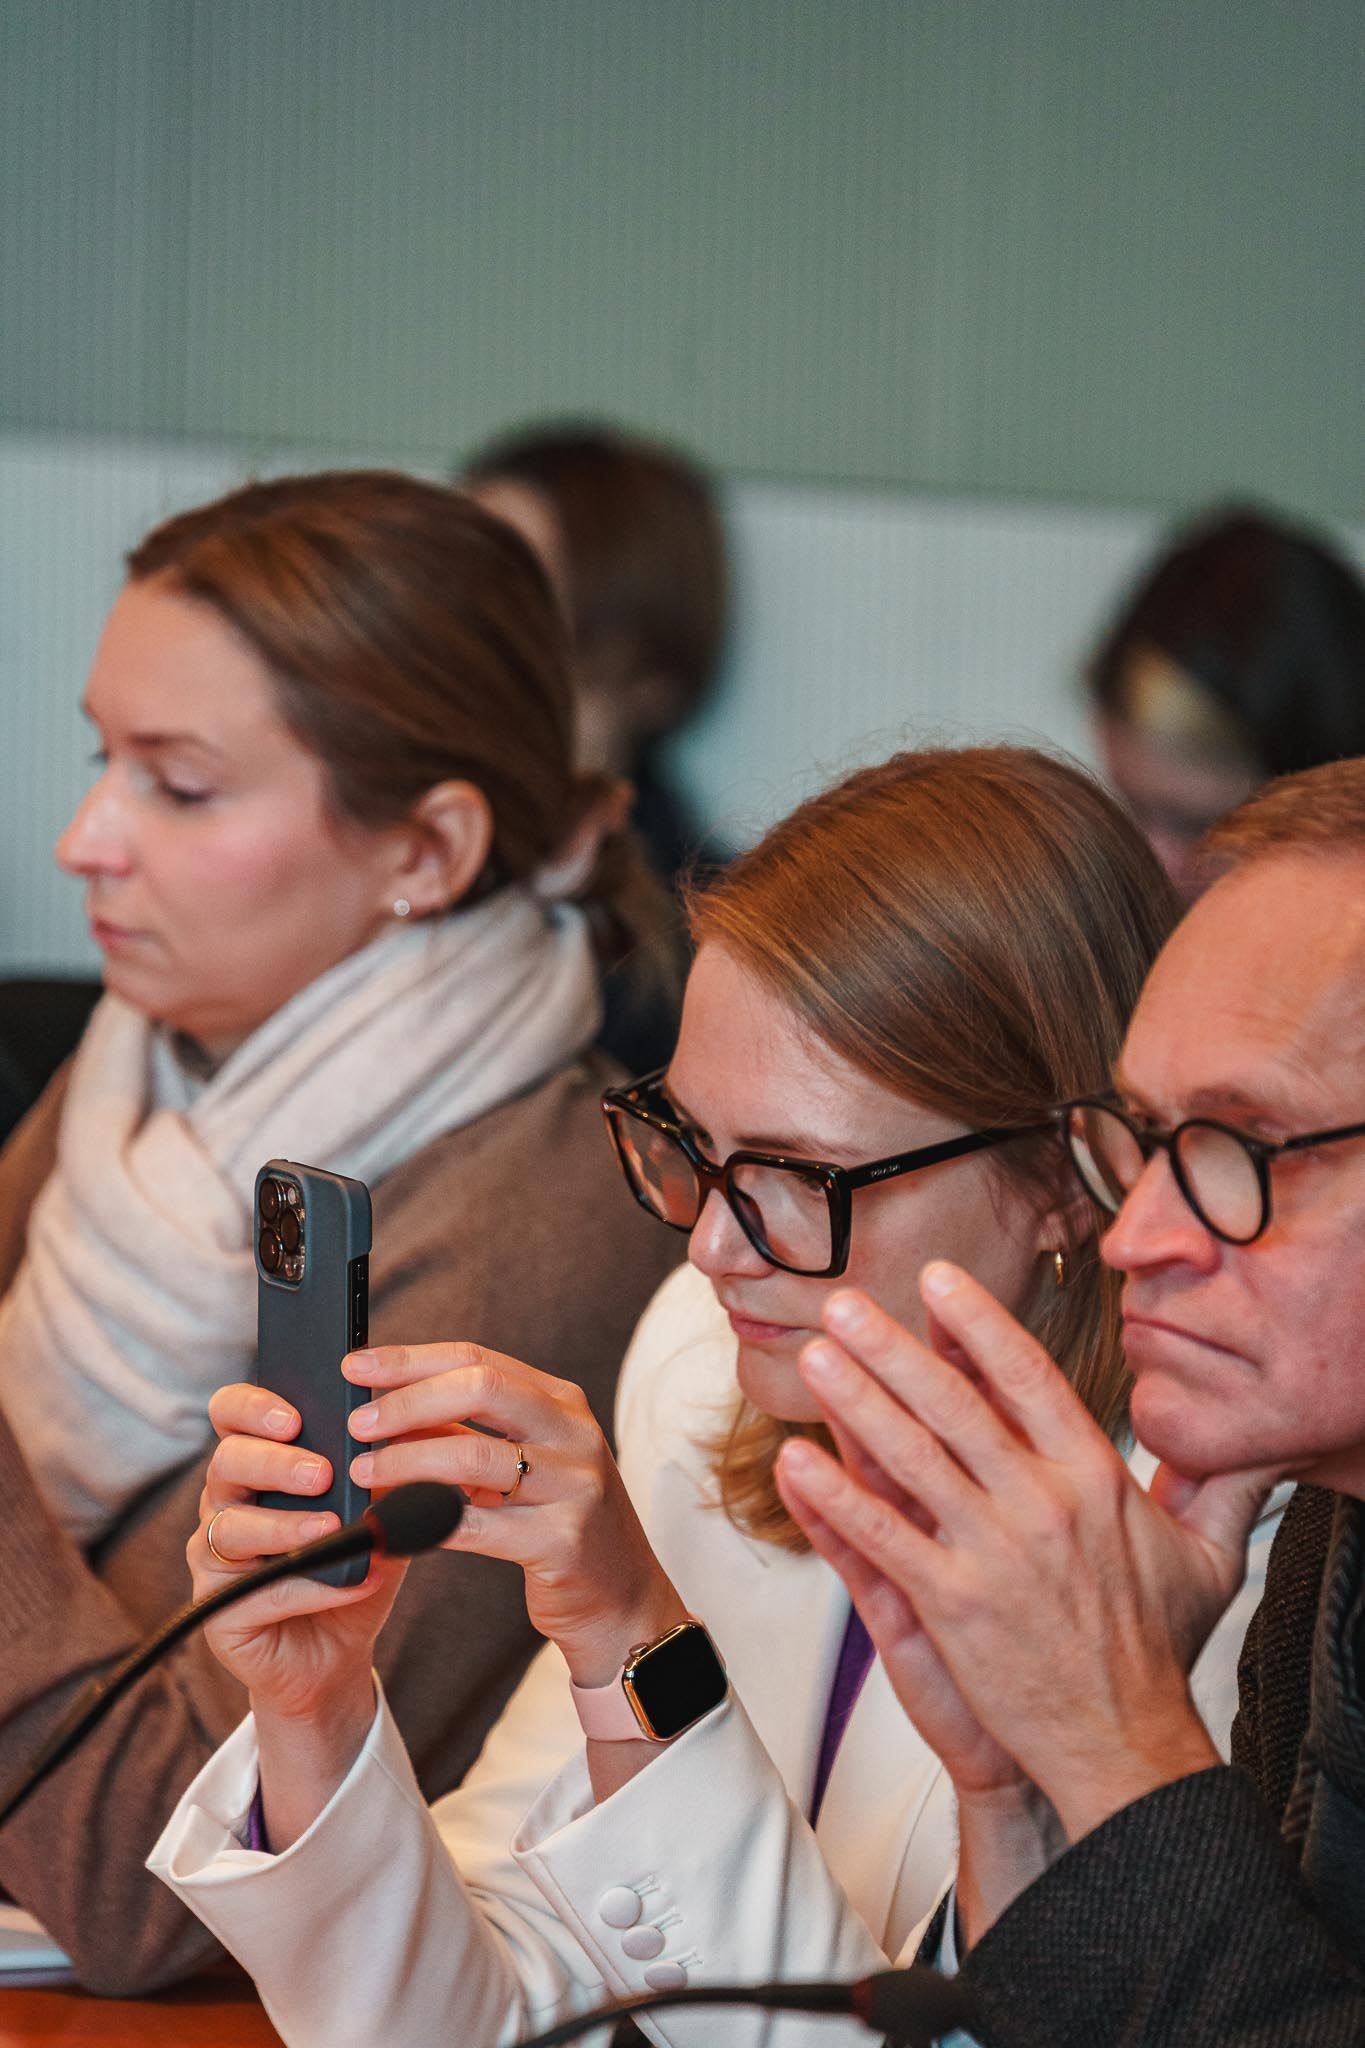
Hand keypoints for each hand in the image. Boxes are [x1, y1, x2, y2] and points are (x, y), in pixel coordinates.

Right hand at [192, 1384, 405, 1730]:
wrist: (338, 1652)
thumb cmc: (351, 1566)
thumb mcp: (377, 1510)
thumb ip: (382, 1471)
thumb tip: (411, 1434)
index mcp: (257, 1461)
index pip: (231, 1413)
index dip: (252, 1406)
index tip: (295, 1416)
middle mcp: (225, 1501)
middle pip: (227, 1461)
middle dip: (276, 1463)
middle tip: (323, 1474)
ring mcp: (215, 1555)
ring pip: (232, 1526)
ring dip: (286, 1526)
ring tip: (332, 1529)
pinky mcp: (218, 1608)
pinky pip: (257, 1591)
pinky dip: (310, 1586)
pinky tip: (352, 1582)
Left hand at [340, 1341, 685, 1686]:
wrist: (620, 1598)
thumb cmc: (556, 1523)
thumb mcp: (521, 1465)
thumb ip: (463, 1433)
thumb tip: (385, 1409)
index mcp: (560, 1402)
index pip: (478, 1359)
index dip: (411, 1359)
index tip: (357, 1366)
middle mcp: (573, 1433)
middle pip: (480, 1390)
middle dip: (407, 1401)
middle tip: (358, 1423)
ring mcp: (574, 1484)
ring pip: (474, 1456)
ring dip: (406, 1461)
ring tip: (364, 1470)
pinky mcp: (562, 1540)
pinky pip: (476, 1525)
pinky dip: (424, 1523)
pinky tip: (390, 1527)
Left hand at [775, 1267, 1276, 1846]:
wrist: (1125, 1745)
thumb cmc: (1153, 1651)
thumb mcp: (1208, 1557)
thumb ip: (1219, 1486)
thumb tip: (1251, 1442)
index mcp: (1093, 1478)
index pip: (1028, 1376)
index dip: (977, 1323)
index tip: (937, 1282)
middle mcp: (1040, 1504)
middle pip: (954, 1404)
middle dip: (893, 1347)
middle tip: (844, 1305)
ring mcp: (991, 1553)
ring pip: (909, 1458)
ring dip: (854, 1402)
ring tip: (814, 1359)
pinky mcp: (950, 1604)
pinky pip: (881, 1536)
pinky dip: (834, 1496)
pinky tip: (797, 1462)